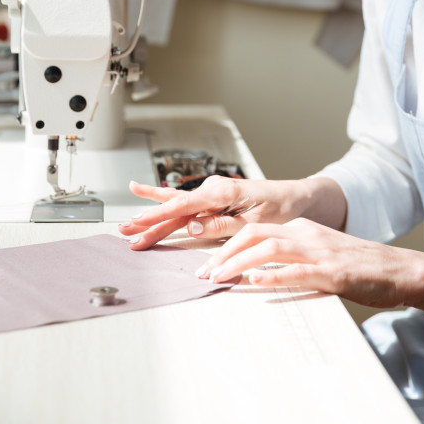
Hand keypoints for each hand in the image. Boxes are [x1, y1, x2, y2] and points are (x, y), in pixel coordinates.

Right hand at [118, 176, 340, 249]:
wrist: (298, 197)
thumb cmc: (282, 207)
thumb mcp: (257, 221)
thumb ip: (224, 225)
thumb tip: (193, 229)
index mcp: (224, 193)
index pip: (184, 206)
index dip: (159, 216)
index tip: (139, 224)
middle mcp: (215, 190)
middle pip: (176, 208)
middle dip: (149, 220)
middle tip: (125, 232)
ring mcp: (214, 194)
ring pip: (177, 207)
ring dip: (154, 216)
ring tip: (130, 223)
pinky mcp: (216, 200)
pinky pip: (187, 204)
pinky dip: (167, 205)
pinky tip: (149, 200)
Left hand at [196, 218, 423, 308]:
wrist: (399, 269)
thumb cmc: (360, 266)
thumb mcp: (320, 254)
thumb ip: (293, 259)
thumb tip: (258, 273)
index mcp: (302, 229)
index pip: (255, 229)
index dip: (226, 245)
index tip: (206, 264)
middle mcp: (307, 234)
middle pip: (255, 233)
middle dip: (223, 252)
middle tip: (202, 273)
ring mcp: (319, 252)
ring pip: (269, 248)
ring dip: (239, 263)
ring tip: (218, 278)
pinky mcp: (332, 272)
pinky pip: (297, 272)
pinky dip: (273, 277)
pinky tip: (256, 284)